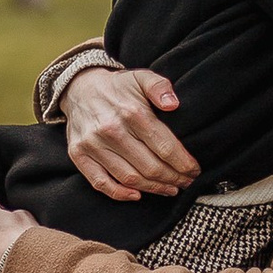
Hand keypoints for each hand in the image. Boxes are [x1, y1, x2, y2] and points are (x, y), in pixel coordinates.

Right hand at [62, 61, 198, 202]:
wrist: (79, 88)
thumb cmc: (118, 87)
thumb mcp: (141, 77)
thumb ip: (160, 86)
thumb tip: (173, 104)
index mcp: (131, 112)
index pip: (165, 146)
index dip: (183, 163)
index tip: (194, 170)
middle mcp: (111, 130)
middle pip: (150, 166)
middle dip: (173, 178)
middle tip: (186, 182)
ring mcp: (93, 144)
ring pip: (129, 178)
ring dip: (153, 188)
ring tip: (169, 189)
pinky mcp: (78, 154)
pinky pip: (100, 182)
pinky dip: (120, 193)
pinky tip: (137, 195)